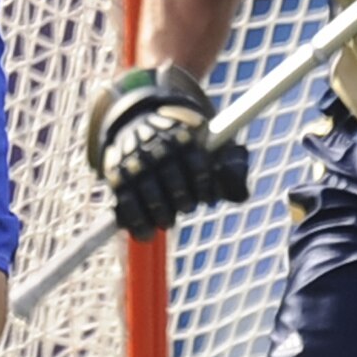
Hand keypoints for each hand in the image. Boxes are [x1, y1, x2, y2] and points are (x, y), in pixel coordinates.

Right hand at [89, 66, 247, 238]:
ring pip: (147, 193)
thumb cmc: (188, 143)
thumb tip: (240, 196)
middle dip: (182, 200)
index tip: (207, 198)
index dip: (204, 186)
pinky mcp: (116, 176)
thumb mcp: (213, 145)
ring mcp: (134, 160)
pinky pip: (125, 203)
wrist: (140, 122)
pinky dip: (136, 223)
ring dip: (160, 214)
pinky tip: (145, 234)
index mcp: (183, 133)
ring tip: (167, 220)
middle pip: (172, 179)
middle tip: (186, 206)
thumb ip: (233, 168)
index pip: (196, 162)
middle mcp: (156, 144)